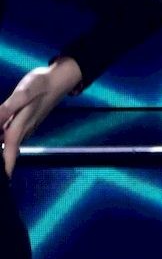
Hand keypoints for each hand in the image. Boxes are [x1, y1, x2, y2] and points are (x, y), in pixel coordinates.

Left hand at [0, 57, 82, 177]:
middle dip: (4, 159)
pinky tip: (1, 134)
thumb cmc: (42, 84)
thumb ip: (7, 108)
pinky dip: (4, 138)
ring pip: (11, 143)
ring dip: (3, 149)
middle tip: (1, 169)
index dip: (7, 165)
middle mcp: (24, 129)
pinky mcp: (26, 121)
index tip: (5, 178)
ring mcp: (26, 126)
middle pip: (9, 150)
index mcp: (21, 124)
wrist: (59, 80)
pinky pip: (13, 134)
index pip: (10, 149)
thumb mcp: (23, 93)